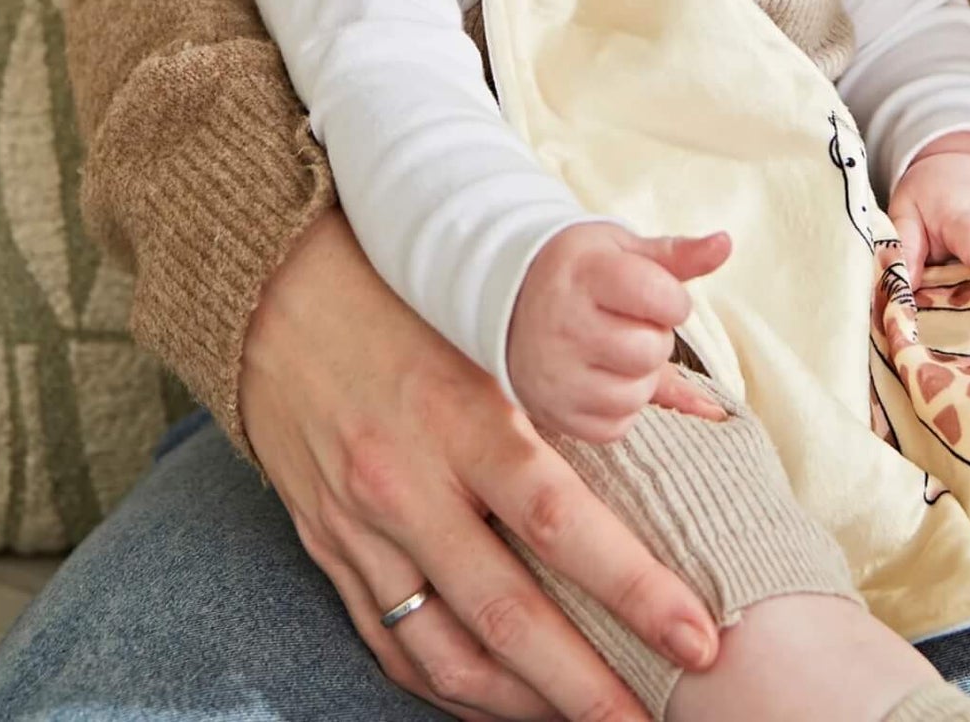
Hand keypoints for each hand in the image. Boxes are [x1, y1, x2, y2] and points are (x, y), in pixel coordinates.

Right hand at [239, 210, 721, 721]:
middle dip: (587, 685)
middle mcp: (407, 481)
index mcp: (461, 415)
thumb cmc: (404, 300)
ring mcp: (359, 525)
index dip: (633, 590)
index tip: (697, 638)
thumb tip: (696, 415)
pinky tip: (500, 700)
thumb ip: (578, 390)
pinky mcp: (326, 548)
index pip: (558, 521)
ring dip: (522, 704)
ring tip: (586, 721)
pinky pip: (392, 644)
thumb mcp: (490, 329)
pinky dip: (451, 687)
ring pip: (447, 651)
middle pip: (508, 613)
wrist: (272, 292)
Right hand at [507, 224, 731, 442]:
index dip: (670, 299)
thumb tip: (725, 243)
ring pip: (637, 394)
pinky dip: (619, 406)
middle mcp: (565, 327)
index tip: (649, 292)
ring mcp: (556, 375)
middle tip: (626, 321)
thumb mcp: (619, 249)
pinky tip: (598, 376)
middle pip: (651, 350)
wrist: (505, 302)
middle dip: (652, 336)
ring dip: (638, 375)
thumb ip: (676, 254)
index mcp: (584, 276)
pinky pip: (616, 426)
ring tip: (612, 349)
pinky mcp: (555, 413)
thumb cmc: (574, 272)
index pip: (662, 297)